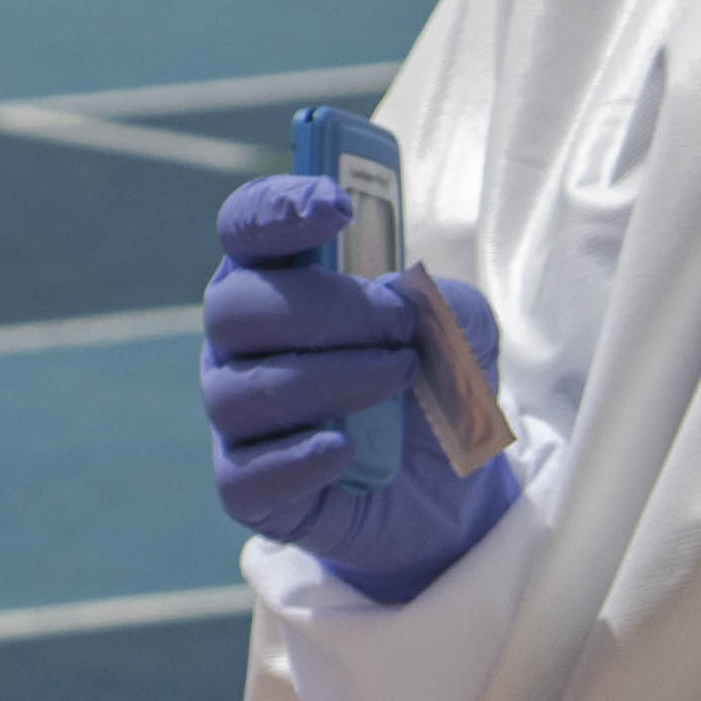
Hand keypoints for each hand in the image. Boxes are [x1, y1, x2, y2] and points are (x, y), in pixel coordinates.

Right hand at [203, 178, 521, 607]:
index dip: (277, 209)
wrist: (453, 493)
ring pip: (242, 392)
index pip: (244, 228)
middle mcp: (240, 345)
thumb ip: (441, 300)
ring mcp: (238, 418)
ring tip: (401, 382)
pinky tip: (346, 451)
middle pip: (234, 307)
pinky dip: (299, 459)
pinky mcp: (249, 490)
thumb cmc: (436, 387)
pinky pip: (246, 475)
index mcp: (277, 282)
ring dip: (333, 381)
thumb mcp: (466, 330)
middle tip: (400, 330)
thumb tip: (393, 297)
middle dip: (327, 310)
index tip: (337, 207)